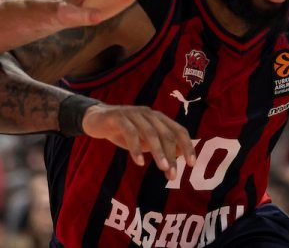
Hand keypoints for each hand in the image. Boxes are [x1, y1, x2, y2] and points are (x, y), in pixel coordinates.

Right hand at [81, 104, 196, 180]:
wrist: (96, 119)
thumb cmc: (124, 131)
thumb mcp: (145, 140)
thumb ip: (161, 144)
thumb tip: (181, 153)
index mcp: (158, 118)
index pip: (179, 130)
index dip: (187, 146)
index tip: (192, 164)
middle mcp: (149, 114)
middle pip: (166, 133)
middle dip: (172, 155)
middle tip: (173, 175)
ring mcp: (134, 114)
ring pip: (150, 132)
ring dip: (158, 151)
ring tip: (163, 168)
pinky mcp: (118, 117)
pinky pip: (130, 132)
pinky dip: (136, 148)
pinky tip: (139, 162)